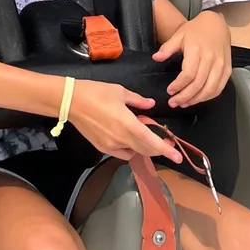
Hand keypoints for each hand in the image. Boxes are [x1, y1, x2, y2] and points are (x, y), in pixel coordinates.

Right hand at [67, 80, 183, 163]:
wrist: (70, 101)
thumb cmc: (96, 92)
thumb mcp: (119, 91)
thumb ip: (137, 100)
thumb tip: (151, 104)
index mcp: (129, 124)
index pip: (152, 141)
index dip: (166, 150)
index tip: (178, 157)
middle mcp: (122, 138)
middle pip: (146, 150)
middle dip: (158, 148)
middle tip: (164, 140)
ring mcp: (111, 145)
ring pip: (134, 152)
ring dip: (143, 146)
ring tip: (142, 135)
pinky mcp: (102, 148)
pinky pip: (122, 153)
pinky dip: (128, 148)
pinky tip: (126, 138)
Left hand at [153, 10, 230, 108]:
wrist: (216, 24)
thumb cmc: (196, 29)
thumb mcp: (179, 35)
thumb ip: (167, 48)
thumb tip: (156, 58)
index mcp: (197, 50)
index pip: (188, 74)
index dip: (179, 85)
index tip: (170, 91)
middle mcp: (211, 59)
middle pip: (199, 84)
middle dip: (185, 96)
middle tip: (174, 102)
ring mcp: (221, 65)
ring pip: (210, 89)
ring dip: (197, 99)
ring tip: (185, 103)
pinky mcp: (227, 69)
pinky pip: (220, 88)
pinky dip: (209, 96)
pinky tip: (199, 98)